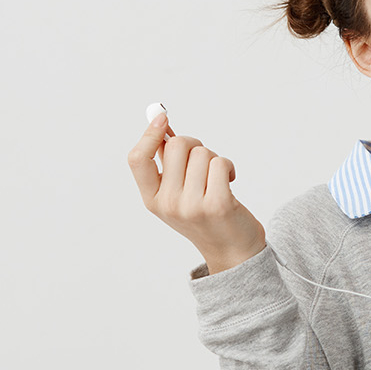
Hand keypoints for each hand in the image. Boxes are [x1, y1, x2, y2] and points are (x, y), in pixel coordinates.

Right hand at [127, 110, 267, 272]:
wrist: (232, 251)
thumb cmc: (206, 216)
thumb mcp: (177, 194)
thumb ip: (168, 163)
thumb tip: (161, 124)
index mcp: (152, 199)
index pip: (137, 159)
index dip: (149, 134)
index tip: (162, 118)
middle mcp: (168, 204)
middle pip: (178, 145)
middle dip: (195, 145)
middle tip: (204, 162)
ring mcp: (191, 206)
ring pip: (203, 153)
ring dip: (215, 159)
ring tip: (218, 180)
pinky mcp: (218, 205)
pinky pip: (220, 163)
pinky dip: (228, 166)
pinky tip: (229, 181)